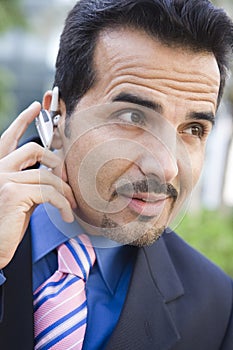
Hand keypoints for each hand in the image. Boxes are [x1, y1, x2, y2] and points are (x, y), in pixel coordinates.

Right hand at [0, 102, 75, 268]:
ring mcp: (3, 178)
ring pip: (46, 175)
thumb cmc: (10, 222)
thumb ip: (34, 180)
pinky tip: (66, 215)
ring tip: (71, 204)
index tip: (37, 105)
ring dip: (64, 190)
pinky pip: (49, 192)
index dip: (23, 120)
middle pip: (33, 149)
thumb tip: (56, 172)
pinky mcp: (13, 193)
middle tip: (66, 176)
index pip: (9, 137)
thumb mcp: (24, 196)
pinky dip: (63, 203)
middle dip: (55, 161)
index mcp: (0, 168)